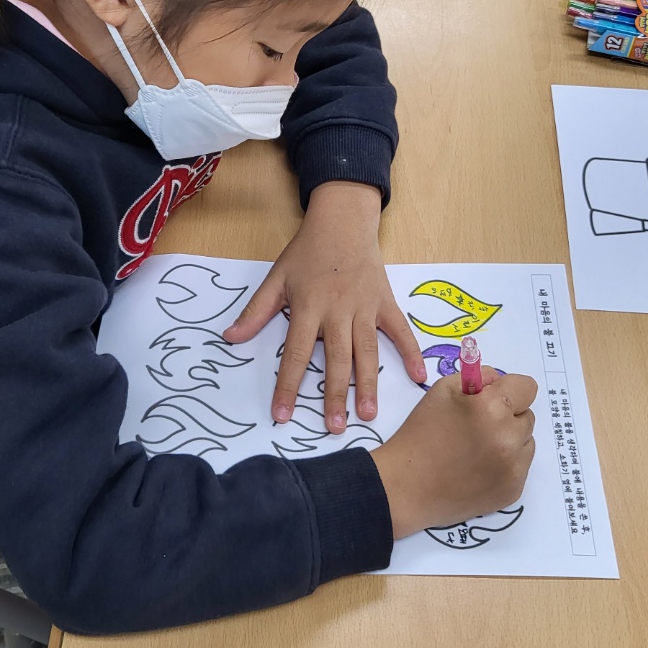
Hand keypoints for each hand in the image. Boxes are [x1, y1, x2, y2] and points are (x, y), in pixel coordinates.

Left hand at [222, 181, 426, 431]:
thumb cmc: (307, 252)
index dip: (289, 386)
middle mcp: (338, 310)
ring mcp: (365, 307)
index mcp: (309, 307)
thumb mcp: (276, 278)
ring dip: (368, 384)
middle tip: (334, 427)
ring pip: (367, 351)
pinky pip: (401, 331)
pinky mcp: (385, 302)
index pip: (296, 353)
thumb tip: (229, 338)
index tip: (282, 415)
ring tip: (368, 414)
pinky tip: (418, 377)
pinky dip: (411, 353)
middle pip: (336, 359)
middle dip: (334, 395)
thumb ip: (256, 312)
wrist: (343, 220)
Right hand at [371, 368, 536, 538]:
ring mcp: (514, 468)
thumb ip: (478, 378)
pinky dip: (504, 465)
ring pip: (525, 443)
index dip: (509, 389)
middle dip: (507, 416)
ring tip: (476, 450)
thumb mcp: (442, 390)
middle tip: (477, 426)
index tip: (494, 398)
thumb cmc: (421, 434)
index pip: (527, 387)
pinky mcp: (513, 490)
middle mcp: (510, 438)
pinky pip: (520, 467)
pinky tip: (478, 469)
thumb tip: (500, 382)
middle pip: (526, 416)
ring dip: (509, 441)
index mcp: (493, 408)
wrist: (407, 487)